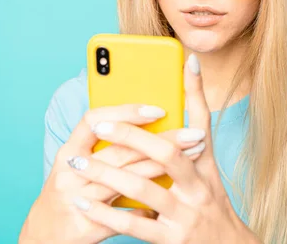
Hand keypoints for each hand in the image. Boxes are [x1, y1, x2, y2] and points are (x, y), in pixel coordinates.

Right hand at [19, 105, 206, 243]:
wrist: (45, 237)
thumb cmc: (73, 191)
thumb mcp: (83, 163)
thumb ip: (112, 145)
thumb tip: (155, 120)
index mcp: (69, 151)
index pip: (93, 120)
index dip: (125, 112)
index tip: (158, 109)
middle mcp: (69, 173)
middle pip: (121, 152)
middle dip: (163, 141)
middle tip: (194, 134)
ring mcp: (75, 200)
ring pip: (127, 181)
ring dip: (164, 168)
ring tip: (193, 158)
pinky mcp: (86, 228)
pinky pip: (125, 216)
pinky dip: (147, 207)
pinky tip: (169, 199)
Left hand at [66, 54, 259, 243]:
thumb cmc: (209, 203)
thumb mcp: (207, 173)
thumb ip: (190, 143)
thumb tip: (175, 109)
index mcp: (207, 166)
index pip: (203, 121)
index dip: (195, 92)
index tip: (186, 61)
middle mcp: (200, 187)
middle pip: (167, 154)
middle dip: (132, 136)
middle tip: (99, 124)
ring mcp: (186, 214)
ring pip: (145, 189)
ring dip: (108, 174)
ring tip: (77, 163)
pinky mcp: (172, 239)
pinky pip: (136, 225)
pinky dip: (107, 212)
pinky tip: (85, 202)